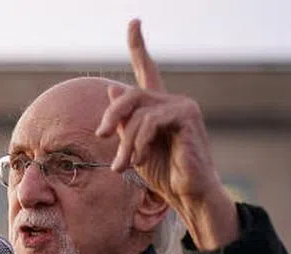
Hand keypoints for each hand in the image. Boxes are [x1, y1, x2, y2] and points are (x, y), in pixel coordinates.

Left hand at [95, 19, 238, 249]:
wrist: (187, 193)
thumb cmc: (163, 173)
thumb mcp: (133, 146)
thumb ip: (124, 120)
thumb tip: (113, 87)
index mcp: (158, 107)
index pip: (149, 70)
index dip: (139, 45)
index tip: (134, 22)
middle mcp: (172, 101)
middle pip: (130, 94)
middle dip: (112, 115)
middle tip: (102, 136)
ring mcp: (182, 106)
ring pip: (138, 112)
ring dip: (126, 142)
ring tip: (123, 165)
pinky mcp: (187, 116)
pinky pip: (151, 121)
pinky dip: (139, 141)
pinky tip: (139, 158)